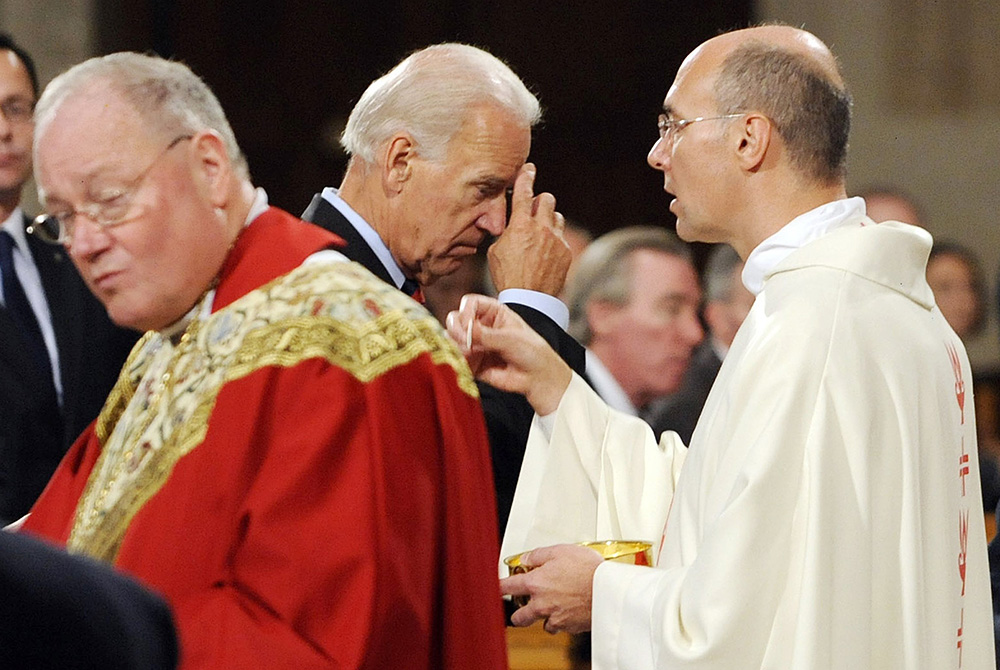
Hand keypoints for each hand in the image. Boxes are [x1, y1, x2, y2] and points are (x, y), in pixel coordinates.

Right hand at [446, 294, 571, 414]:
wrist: (538, 378)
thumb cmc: (532, 352)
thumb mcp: (510, 338)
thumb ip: (486, 335)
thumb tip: (465, 329)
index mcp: (494, 312)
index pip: (470, 303)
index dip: (466, 311)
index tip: (469, 323)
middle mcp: (482, 326)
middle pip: (456, 319)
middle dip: (457, 329)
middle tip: (465, 339)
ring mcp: (476, 345)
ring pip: (453, 339)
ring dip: (458, 345)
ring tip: (471, 352)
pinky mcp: (472, 363)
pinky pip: (457, 359)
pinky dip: (458, 360)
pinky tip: (469, 362)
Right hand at [488, 163, 570, 295]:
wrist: (529, 298)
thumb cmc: (507, 275)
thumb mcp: (495, 251)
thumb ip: (505, 232)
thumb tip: (508, 225)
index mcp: (520, 225)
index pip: (525, 192)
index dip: (526, 177)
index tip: (529, 169)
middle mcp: (541, 228)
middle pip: (547, 199)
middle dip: (540, 201)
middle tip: (533, 211)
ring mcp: (556, 239)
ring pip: (557, 216)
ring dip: (548, 220)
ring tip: (539, 234)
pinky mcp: (566, 251)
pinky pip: (561, 236)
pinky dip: (553, 239)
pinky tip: (545, 253)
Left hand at [500, 544, 603, 633]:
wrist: (608, 590)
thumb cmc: (588, 569)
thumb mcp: (561, 551)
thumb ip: (539, 555)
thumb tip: (527, 558)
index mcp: (536, 583)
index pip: (507, 587)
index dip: (498, 587)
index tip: (496, 588)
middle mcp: (541, 604)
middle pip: (519, 617)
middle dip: (518, 613)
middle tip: (522, 606)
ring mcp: (555, 617)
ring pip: (541, 624)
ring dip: (543, 617)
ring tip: (552, 607)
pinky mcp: (569, 627)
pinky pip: (559, 627)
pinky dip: (561, 621)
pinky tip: (568, 611)